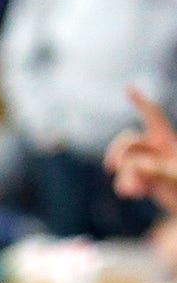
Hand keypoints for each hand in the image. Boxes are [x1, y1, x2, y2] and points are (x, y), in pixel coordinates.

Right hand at [106, 88, 176, 216]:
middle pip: (128, 141)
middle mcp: (155, 149)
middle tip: (113, 166)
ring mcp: (146, 165)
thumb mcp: (175, 177)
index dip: (140, 102)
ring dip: (125, 178)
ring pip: (124, 165)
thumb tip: (135, 168)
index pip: (152, 117)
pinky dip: (127, 187)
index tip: (128, 88)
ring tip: (135, 191)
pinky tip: (136, 194)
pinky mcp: (141, 181)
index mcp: (167, 140)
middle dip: (118, 152)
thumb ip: (156, 171)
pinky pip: (124, 180)